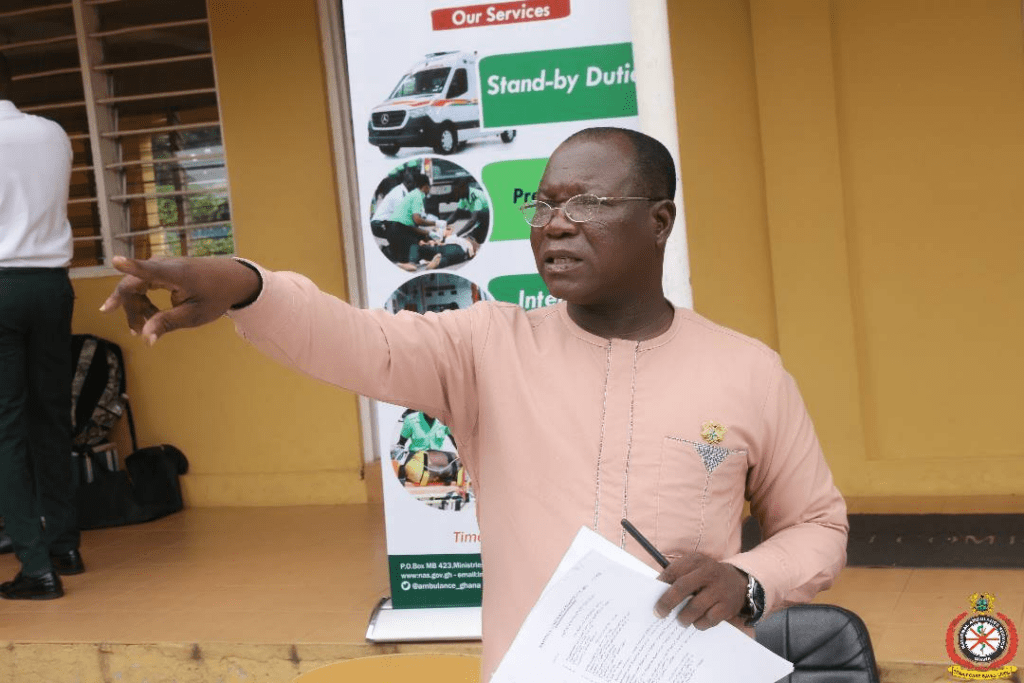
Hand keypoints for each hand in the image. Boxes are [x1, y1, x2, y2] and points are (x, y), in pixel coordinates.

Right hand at [100, 256, 260, 344]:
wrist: (231, 278)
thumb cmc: (216, 296)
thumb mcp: (194, 315)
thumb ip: (168, 323)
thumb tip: (145, 338)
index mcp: (178, 274)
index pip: (151, 270)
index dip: (132, 266)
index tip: (116, 260)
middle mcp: (166, 265)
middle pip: (133, 284)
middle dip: (130, 308)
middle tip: (135, 332)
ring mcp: (162, 264)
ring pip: (135, 285)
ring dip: (136, 306)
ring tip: (143, 327)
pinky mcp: (161, 268)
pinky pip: (142, 283)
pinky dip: (143, 300)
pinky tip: (149, 315)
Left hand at [653, 551, 747, 629]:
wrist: (739, 581)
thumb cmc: (708, 577)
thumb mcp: (695, 568)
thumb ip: (678, 576)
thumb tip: (656, 593)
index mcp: (696, 561)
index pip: (673, 571)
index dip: (661, 584)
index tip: (651, 596)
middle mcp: (708, 572)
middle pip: (681, 588)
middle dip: (667, 603)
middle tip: (659, 613)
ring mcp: (719, 590)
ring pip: (695, 607)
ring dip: (683, 617)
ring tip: (680, 621)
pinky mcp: (727, 606)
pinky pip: (708, 620)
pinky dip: (700, 624)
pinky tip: (697, 622)